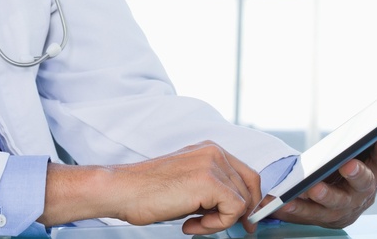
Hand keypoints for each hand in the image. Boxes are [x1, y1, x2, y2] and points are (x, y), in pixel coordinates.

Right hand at [40, 141, 262, 234]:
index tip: (247, 220)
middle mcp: (214, 152)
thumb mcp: (189, 185)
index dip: (251, 200)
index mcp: (209, 150)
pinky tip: (190, 223)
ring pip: (242, 202)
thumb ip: (214, 190)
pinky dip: (216, 225)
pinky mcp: (209, 181)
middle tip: (227, 227)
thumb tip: (240, 210)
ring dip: (220, 221)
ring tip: (194, 223)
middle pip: (251, 186)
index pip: (247, 174)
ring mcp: (212, 164)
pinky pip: (233, 210)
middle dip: (243, 213)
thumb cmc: (148, 191)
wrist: (124, 190)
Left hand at [272, 87, 376, 228]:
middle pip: (364, 181)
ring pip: (336, 201)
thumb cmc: (365, 163)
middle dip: (358, 173)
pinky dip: (297, 208)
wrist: (344, 203)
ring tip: (313, 187)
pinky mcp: (321, 215)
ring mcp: (344, 204)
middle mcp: (365, 189)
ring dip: (326, 194)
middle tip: (348, 164)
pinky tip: (284, 202)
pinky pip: (308, 213)